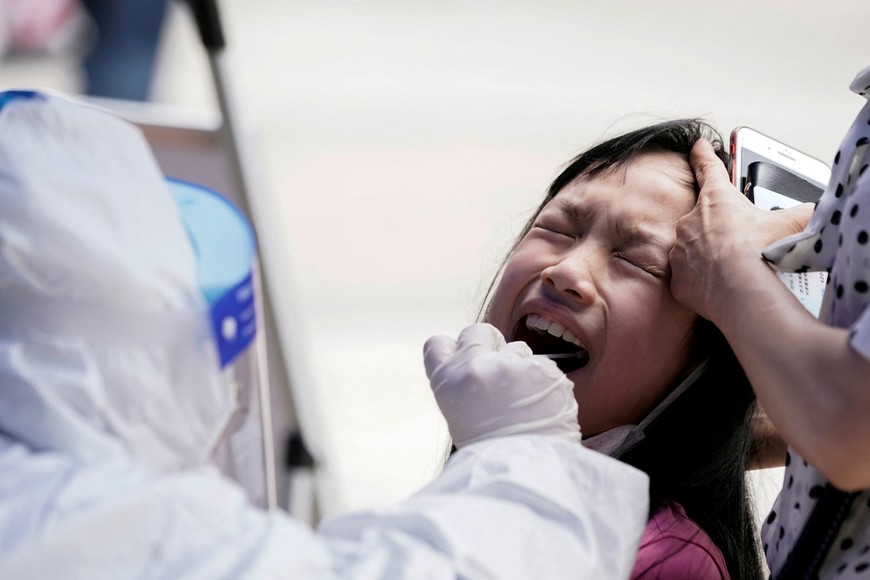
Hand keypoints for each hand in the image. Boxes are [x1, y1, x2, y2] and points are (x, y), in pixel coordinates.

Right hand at [423, 323, 579, 447]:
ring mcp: (513, 366)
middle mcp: (477, 366)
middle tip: (498, 374)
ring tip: (523, 402)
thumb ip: (464, 383)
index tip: (465, 361)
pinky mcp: (545, 371)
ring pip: (517, 348)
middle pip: (479, 331)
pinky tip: (542, 408)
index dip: (454, 350)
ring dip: (521, 366)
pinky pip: (544, 367)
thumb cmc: (491, 452)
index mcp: (447, 381)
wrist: (527, 474)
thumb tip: (479, 362)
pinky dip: (545, 383)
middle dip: (489, 345)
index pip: (438, 344)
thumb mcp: (459, 417)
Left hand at [669, 139, 811, 321]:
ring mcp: (680, 248)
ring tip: (731, 267)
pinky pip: (689, 276)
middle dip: (718, 227)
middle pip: (702, 217)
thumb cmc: (758, 250)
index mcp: (716, 199)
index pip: (707, 168)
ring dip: (708, 254)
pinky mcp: (678, 276)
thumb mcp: (786, 224)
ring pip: (693, 247)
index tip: (697, 146)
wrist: (738, 287)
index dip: (702, 155)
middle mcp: (690, 220)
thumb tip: (816, 210)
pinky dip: (702, 280)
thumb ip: (801, 212)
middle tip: (738, 242)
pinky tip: (718, 286)